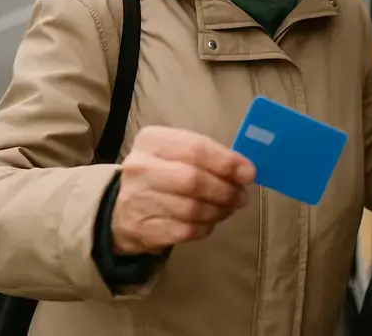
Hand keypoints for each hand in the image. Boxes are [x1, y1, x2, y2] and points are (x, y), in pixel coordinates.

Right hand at [111, 126, 255, 254]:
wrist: (122, 209)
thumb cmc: (161, 173)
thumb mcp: (177, 153)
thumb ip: (209, 156)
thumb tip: (245, 171)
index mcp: (151, 140)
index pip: (195, 149)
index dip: (227, 162)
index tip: (249, 173)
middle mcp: (140, 168)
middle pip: (193, 180)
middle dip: (225, 190)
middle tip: (241, 197)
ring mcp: (138, 200)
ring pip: (192, 209)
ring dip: (218, 210)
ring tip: (228, 208)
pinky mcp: (143, 229)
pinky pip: (186, 230)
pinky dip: (205, 227)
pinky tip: (209, 221)